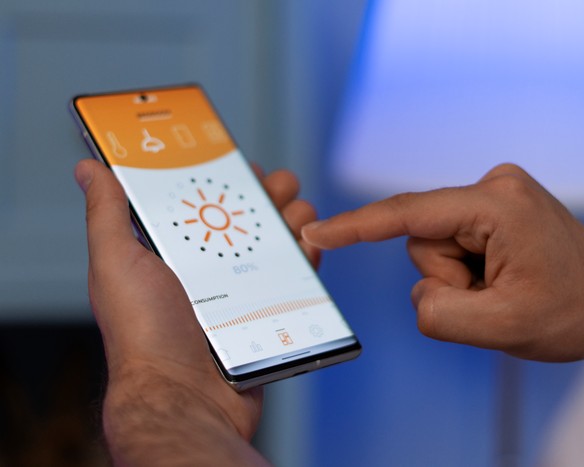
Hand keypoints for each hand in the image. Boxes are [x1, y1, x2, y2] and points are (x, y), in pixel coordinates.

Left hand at [74, 159, 316, 464]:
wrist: (185, 398)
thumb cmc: (143, 335)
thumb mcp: (116, 263)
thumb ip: (108, 213)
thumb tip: (90, 169)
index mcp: (172, 257)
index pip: (202, 206)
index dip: (222, 180)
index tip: (238, 161)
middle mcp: (208, 274)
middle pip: (245, 222)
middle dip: (266, 195)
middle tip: (278, 183)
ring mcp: (242, 295)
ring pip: (277, 246)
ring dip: (293, 219)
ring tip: (298, 209)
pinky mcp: (270, 316)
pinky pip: (297, 281)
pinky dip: (308, 257)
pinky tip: (310, 242)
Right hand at [302, 164, 583, 361]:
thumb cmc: (575, 311)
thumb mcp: (502, 327)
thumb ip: (439, 313)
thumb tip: (419, 295)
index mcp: (497, 205)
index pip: (409, 214)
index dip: (357, 227)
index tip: (318, 233)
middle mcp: (495, 186)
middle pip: (424, 240)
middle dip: (449, 278)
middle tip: (495, 297)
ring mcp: (496, 194)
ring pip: (437, 246)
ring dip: (461, 278)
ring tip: (505, 288)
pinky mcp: (495, 208)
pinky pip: (454, 242)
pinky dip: (469, 270)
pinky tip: (505, 278)